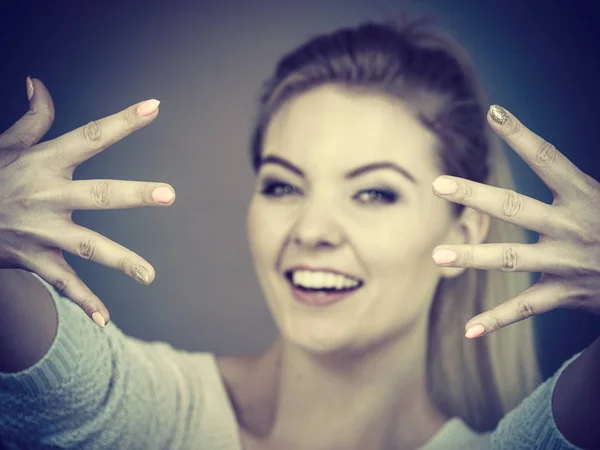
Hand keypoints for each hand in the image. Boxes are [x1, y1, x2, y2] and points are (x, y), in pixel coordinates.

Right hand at [0, 78, 175, 326]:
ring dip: (120, 260)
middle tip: (168, 194)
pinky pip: (62, 284)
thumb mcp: (5, 144)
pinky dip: (83, 303)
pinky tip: (106, 321)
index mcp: (45, 162)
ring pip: (87, 247)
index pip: (91, 136)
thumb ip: (32, 118)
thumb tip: (38, 83)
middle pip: (98, 194)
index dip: (123, 121)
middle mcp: (47, 195)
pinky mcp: (32, 258)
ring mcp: (40, 230)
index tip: (154, 106)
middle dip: (132, 193)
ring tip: (149, 275)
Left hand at [431, 105, 599, 338]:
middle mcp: (574, 227)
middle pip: (517, 207)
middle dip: (477, 195)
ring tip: (438, 255)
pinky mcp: (566, 294)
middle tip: (439, 184)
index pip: (549, 159)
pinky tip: (468, 330)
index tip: (495, 113)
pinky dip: (497, 320)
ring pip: (512, 259)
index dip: (522, 136)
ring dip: (474, 257)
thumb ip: (570, 182)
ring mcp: (567, 263)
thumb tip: (541, 150)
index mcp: (586, 196)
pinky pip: (525, 308)